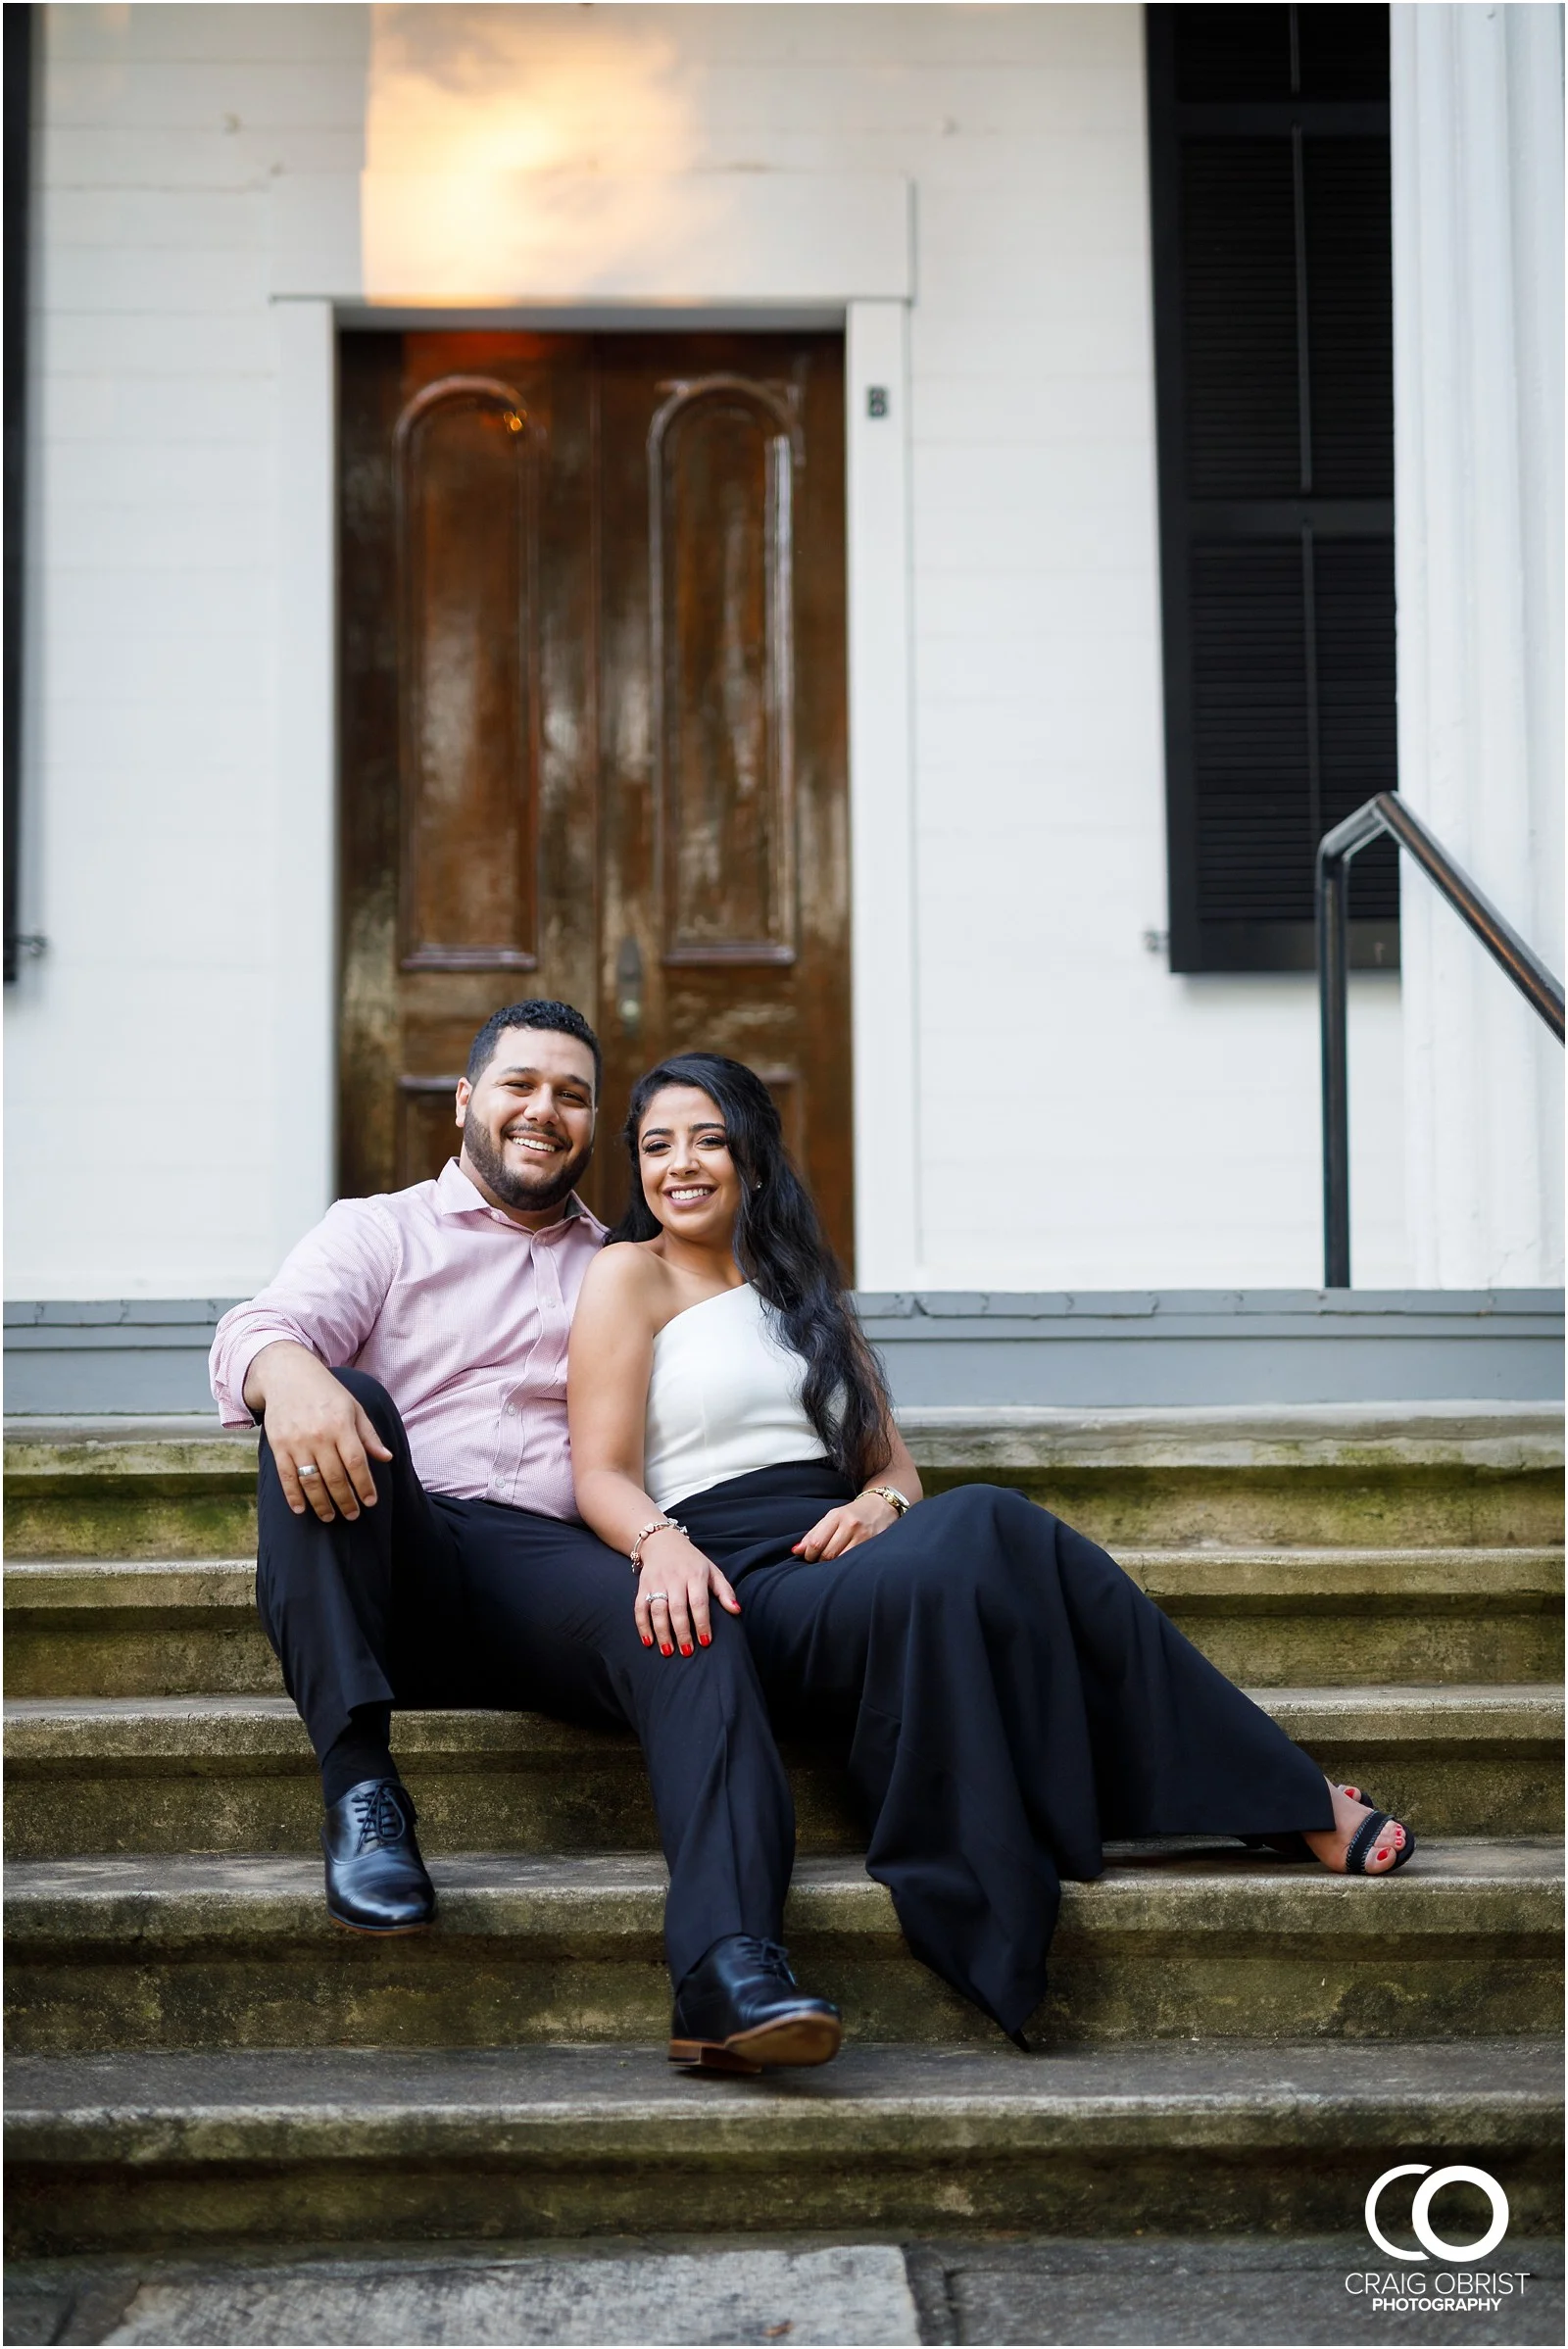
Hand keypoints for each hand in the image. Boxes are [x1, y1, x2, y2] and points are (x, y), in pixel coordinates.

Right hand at [252, 1343, 392, 1523]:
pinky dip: (293, 1496)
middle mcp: (319, 1435)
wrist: (287, 1375)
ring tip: (330, 1517)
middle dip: (346, 1501)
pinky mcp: (278, 1446)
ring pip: (311, 1481)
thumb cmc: (326, 1392)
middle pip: (335, 1477)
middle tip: (352, 1515)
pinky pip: (286, 1477)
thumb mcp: (353, 1407)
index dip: (365, 1485)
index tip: (371, 1502)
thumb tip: (386, 1458)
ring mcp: (296, 1442)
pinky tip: (301, 1509)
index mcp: (341, 1424)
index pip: (356, 1463)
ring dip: (322, 1504)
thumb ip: (369, 1435)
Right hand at [635, 1526, 741, 1657]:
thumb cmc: (692, 1562)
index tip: (705, 1642)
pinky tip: (648, 1641)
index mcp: (695, 1575)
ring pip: (657, 1610)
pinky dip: (642, 1626)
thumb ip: (725, 1591)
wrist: (662, 1541)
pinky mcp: (643, 1586)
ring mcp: (657, 1582)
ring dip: (662, 1632)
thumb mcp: (712, 1571)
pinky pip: (640, 1608)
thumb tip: (736, 1611)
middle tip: (687, 1652)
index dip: (702, 1623)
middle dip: (682, 1632)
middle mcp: (675, 1578)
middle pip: (677, 1608)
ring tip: (668, 1651)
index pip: (699, 1602)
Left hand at [792, 1491, 898, 1561]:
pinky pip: (854, 1561)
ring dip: (832, 1565)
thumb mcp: (832, 1518)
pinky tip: (844, 1564)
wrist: (882, 1506)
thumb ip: (813, 1534)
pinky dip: (845, 1565)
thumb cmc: (853, 1514)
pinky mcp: (873, 1544)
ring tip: (832, 1562)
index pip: (816, 1542)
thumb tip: (795, 1551)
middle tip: (819, 1561)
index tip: (809, 1557)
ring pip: (840, 1560)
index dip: (809, 1554)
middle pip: (827, 1553)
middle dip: (819, 1561)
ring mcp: (863, 1535)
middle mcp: (850, 1525)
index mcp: (836, 1516)